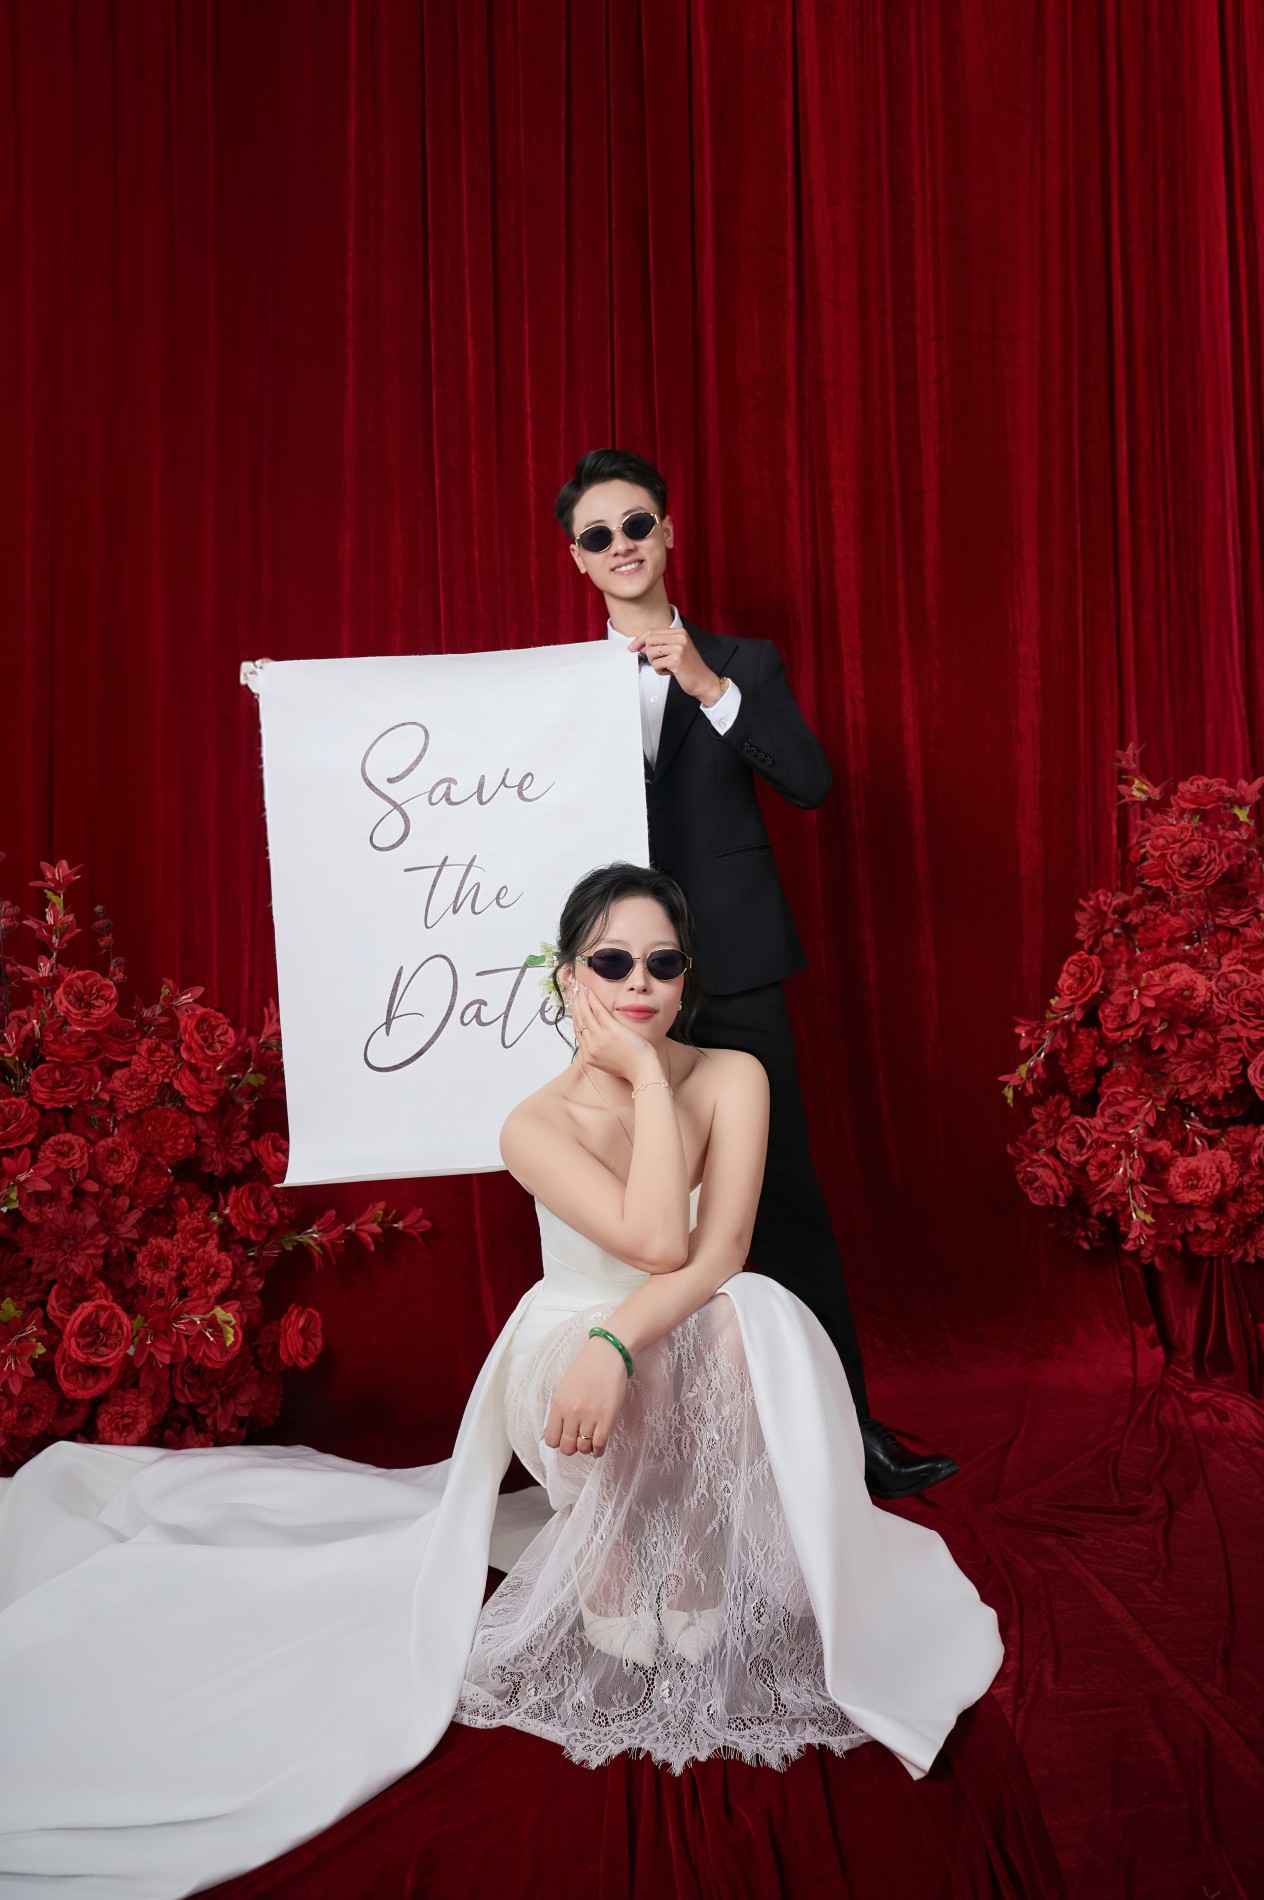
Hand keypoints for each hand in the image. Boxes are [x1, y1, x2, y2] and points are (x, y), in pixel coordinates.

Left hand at [544, 1335, 629, 1456]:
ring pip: (583, 1448)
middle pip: (566, 1447)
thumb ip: (557, 1412)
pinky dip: (598, 1450)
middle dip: (572, 1448)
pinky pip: (600, 1444)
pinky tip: (599, 1446)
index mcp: (558, 1405)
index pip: (551, 1439)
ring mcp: (590, 1415)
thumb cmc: (586, 1369)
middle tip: (578, 1440)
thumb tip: (550, 1435)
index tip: (564, 1438)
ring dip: (586, 1448)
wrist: (607, 1354)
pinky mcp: (607, 1416)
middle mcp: (572, 1412)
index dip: (558, 1442)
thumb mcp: (564, 1389)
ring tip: (590, 1440)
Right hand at [569, 979, 662, 1087]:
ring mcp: (600, 1038)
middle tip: (573, 992)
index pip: (578, 1032)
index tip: (574, 1006)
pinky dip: (592, 999)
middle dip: (575, 1004)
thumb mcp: (608, 1063)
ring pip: (585, 1014)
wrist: (643, 1072)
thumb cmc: (631, 1068)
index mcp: (589, 1056)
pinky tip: (589, 992)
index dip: (575, 1016)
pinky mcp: (611, 1030)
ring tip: (580, 988)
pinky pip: (598, 1011)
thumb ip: (599, 1052)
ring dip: (581, 999)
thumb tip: (596, 1040)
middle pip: (579, 1021)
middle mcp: (591, 1047)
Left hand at [625, 626, 721, 703]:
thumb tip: (640, 645)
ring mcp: (679, 647)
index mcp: (679, 632)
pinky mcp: (676, 659)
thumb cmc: (690, 668)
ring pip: (651, 652)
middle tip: (657, 662)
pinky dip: (660, 671)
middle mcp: (680, 637)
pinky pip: (656, 664)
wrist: (704, 681)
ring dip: (655, 663)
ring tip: (667, 667)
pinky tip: (671, 672)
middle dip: (648, 653)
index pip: (652, 631)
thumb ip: (659, 645)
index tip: (632, 647)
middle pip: (649, 639)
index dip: (639, 639)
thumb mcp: (675, 652)